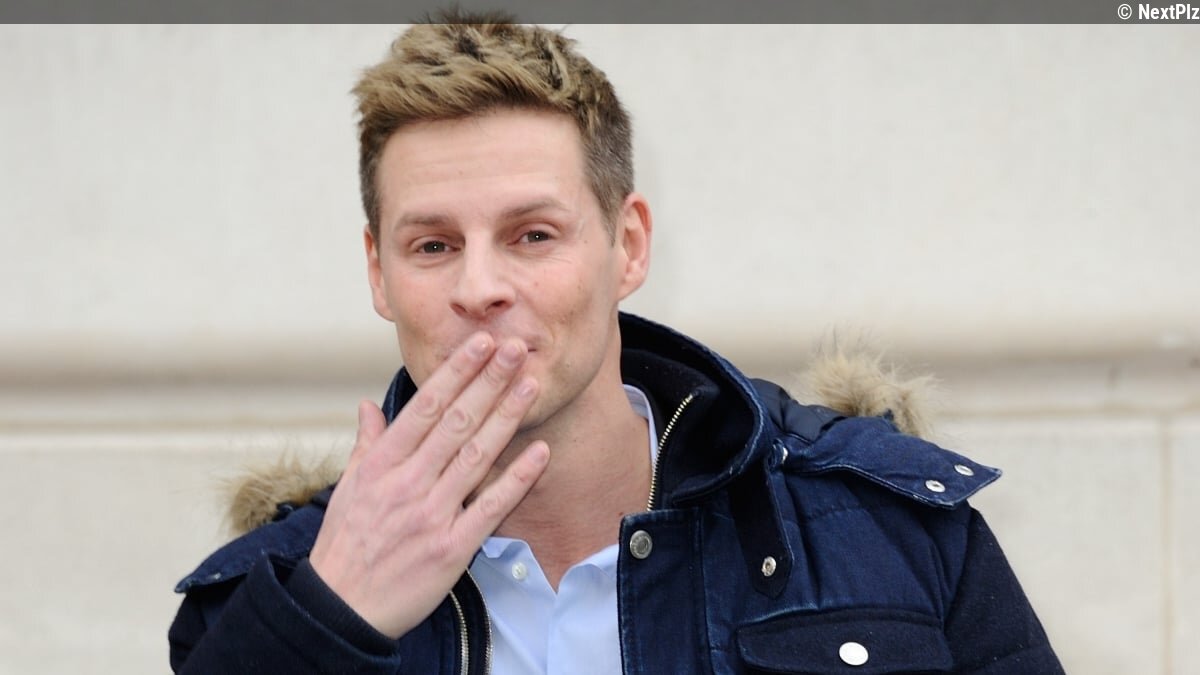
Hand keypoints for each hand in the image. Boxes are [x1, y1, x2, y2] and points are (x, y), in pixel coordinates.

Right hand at [308, 333, 548, 638]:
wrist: (341, 608)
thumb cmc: (345, 545)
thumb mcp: (349, 488)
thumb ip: (367, 444)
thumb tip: (369, 406)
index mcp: (382, 465)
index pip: (425, 407)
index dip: (456, 373)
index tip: (480, 344)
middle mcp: (408, 483)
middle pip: (456, 422)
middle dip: (488, 381)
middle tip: (515, 348)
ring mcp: (432, 515)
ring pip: (477, 455)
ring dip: (506, 417)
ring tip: (530, 385)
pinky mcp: (452, 547)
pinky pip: (491, 506)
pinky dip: (516, 478)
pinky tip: (540, 452)